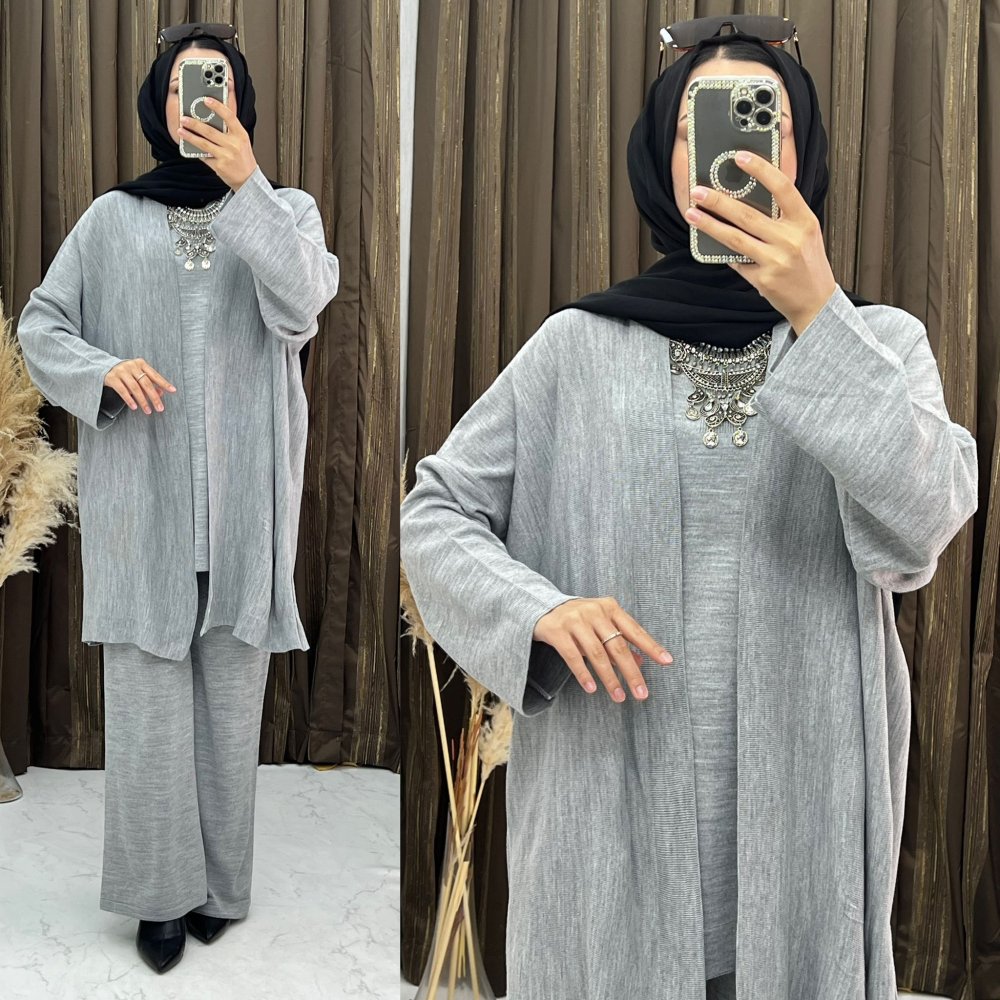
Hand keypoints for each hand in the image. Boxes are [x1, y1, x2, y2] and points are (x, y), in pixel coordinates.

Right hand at [104, 358, 175, 414]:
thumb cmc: (127, 373)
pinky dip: (129, 399)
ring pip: (135, 388)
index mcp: (141, 364)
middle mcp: (131, 366)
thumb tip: (161, 393)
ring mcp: (121, 371)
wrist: (104, 367)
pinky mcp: (112, 378)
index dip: (164, 383)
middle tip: (160, 408)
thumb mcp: (138, 376)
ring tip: (148, 411)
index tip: (173, 390)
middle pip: (146, 383)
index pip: (155, 375)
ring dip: (143, 401)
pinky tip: (135, 407)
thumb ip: (149, 383)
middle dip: (154, 397)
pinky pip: (122, 390)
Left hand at [178, 97, 257, 190]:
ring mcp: (226, 156)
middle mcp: (234, 145)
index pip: (229, 116)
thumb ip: (230, 129)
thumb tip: (210, 118)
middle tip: (184, 118)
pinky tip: (188, 146)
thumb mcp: (241, 141)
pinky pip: (204, 156)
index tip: (206, 100)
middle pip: (210, 131)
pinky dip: (196, 151)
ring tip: (180, 130)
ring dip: (190, 136)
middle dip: (194, 124)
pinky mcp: (219, 166)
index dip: (217, 107)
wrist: (249, 179)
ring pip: (203, 143)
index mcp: (241, 135)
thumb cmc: (243, 158)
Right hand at [533, 596, 672, 702]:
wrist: (541, 607)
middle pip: (618, 646)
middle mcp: (594, 612)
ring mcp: (575, 621)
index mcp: (609, 608)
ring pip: (597, 654)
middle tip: (642, 693)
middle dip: (631, 672)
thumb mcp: (601, 625)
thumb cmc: (578, 619)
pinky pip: (573, 657)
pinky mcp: (557, 631)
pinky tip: (592, 688)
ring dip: (610, 678)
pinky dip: (584, 674)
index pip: (634, 630)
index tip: (667, 661)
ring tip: (619, 697)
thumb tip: (641, 661)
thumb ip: (619, 641)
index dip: (651, 646)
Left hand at [684, 150, 837, 333]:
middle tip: (698, 191)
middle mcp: (791, 239)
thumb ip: (783, 216)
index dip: (760, 169)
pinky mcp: (763, 280)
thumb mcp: (805, 233)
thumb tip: (747, 197)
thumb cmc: (808, 264)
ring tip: (691, 214)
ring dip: (709, 225)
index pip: (782, 187)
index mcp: (805, 221)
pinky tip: (707, 242)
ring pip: (735, 238)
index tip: (739, 157)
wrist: (816, 302)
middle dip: (718, 201)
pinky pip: (736, 261)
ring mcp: (776, 261)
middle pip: (747, 215)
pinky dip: (722, 252)